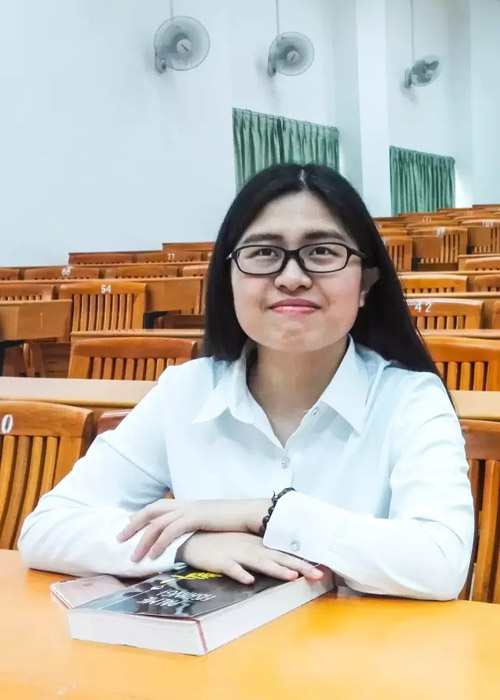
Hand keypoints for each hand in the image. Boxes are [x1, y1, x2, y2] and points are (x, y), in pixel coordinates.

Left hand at [117, 498, 271, 562]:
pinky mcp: (196, 517)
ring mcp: (190, 509)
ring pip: (157, 523)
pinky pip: (171, 530)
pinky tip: (153, 556)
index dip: (140, 516)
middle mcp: (185, 504)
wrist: (250, 513)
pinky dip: (159, 543)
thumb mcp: (210, 521)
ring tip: (134, 558)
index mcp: (187, 504)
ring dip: (143, 540)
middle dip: (133, 525)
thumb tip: (186, 534)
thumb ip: (196, 525)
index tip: (127, 528)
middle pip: (151, 511)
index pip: (157, 507)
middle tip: (119, 539)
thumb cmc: (233, 520)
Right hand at [176, 532, 323, 584]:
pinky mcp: (221, 561)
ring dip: (275, 569)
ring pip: (259, 562)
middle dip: (299, 566)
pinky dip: (240, 573)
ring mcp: (237, 554)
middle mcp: (252, 548)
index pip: (284, 553)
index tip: (322, 568)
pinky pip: (231, 568)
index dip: (303, 561)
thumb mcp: (244, 546)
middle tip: (319, 575)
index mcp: (258, 545)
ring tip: (291, 577)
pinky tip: (248, 580)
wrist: (194, 538)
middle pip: (278, 558)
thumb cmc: (222, 543)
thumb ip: (261, 554)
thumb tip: (282, 564)